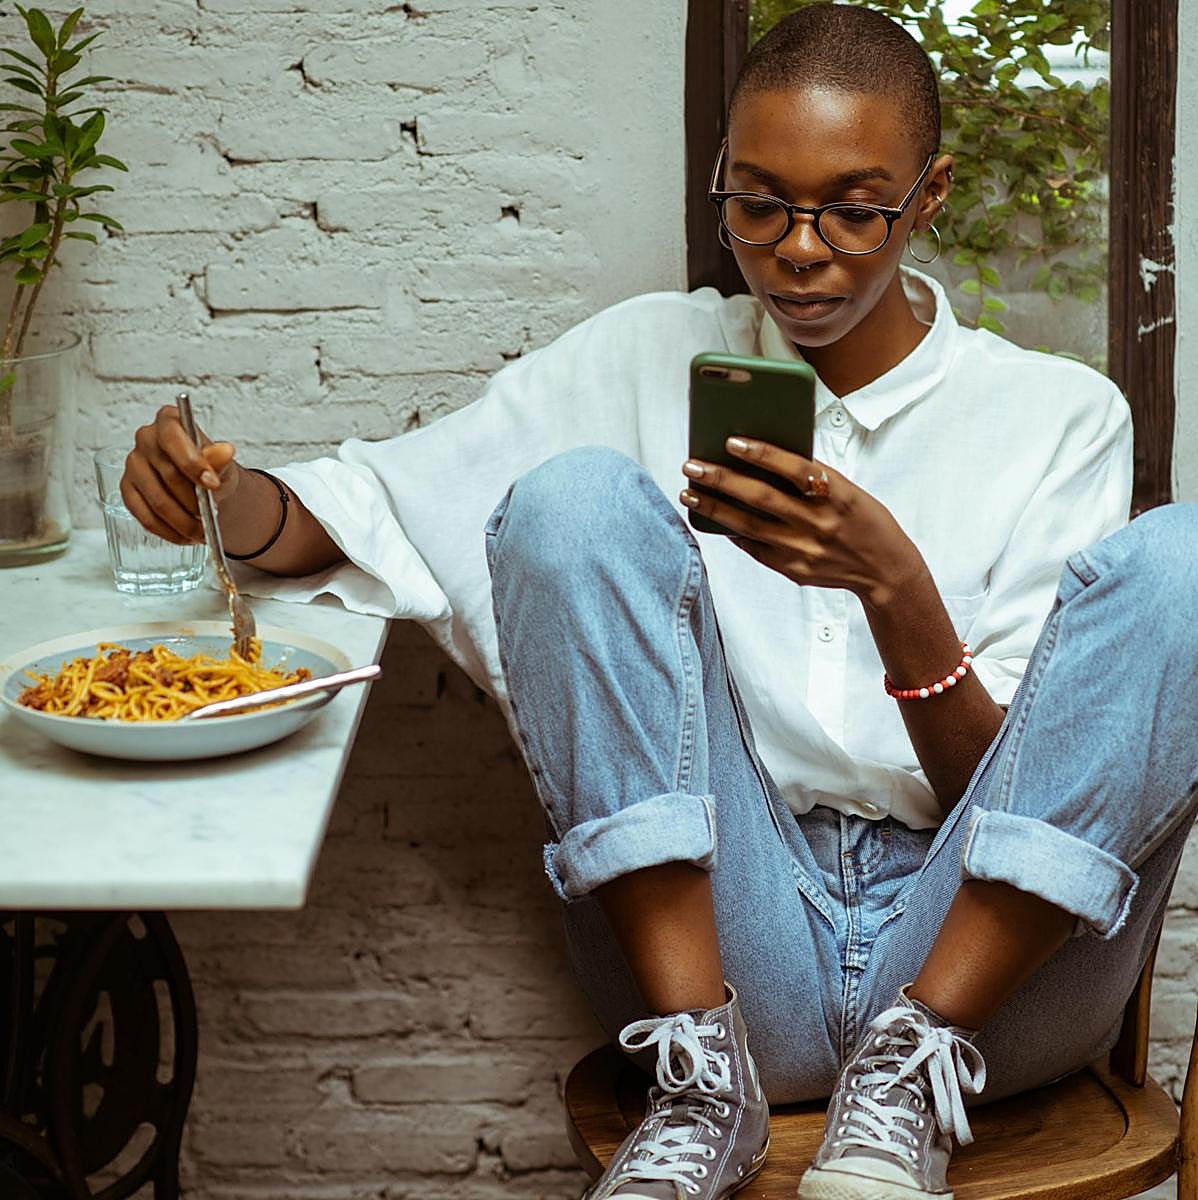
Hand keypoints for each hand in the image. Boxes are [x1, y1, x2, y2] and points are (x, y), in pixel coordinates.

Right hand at [121, 404, 241, 544]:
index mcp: (168, 421)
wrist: (205, 484)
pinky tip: (186, 536)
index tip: (212, 485)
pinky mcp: (128, 490)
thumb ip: (221, 460)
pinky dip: (170, 532)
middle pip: (168, 475)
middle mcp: (145, 439)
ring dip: (184, 522)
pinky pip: (146, 517)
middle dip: (195, 501)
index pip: (173, 438)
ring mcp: (133, 465)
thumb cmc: (211, 468)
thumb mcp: (223, 464)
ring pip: (158, 501)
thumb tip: (224, 452)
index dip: (193, 464)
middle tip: (213, 516)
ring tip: (203, 531)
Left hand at [680, 437, 926, 609]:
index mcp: (838, 494)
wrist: (885, 568)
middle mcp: (819, 522)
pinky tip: (711, 519)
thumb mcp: (847, 490)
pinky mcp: (793, 570)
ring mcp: (804, 550)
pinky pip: (755, 548)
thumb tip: (760, 458)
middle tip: (692, 466)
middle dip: (722, 480)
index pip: (795, 469)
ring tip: (689, 492)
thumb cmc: (862, 518)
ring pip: (749, 525)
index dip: (762, 454)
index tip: (731, 441)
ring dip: (715, 508)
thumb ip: (810, 477)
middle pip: (762, 498)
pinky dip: (732, 531)